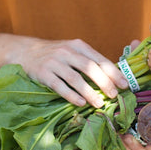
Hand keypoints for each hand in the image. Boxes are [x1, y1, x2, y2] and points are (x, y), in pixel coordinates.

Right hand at [11, 37, 125, 108]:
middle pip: (89, 68)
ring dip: (89, 92)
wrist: (25, 52)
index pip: (99, 59)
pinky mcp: (43, 74)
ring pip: (75, 78)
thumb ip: (89, 60)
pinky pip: (59, 86)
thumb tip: (113, 77)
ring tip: (99, 103)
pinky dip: (71, 95)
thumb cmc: (55, 55)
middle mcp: (66, 52)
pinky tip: (81, 103)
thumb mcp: (72, 51)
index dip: (113, 72)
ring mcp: (54, 62)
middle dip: (104, 82)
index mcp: (78, 46)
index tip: (124, 85)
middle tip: (114, 95)